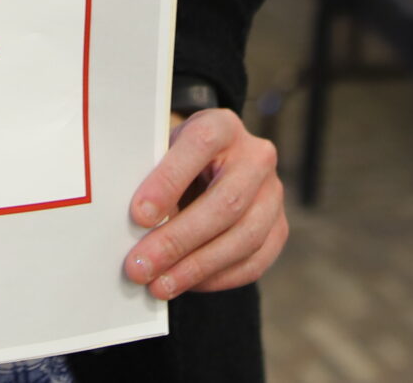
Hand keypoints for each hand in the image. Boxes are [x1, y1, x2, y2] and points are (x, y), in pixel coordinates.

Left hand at [122, 109, 286, 299]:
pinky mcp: (279, 228)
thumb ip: (150, 177)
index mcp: (222, 126)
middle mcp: (256, 157)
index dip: (169, 181)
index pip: (199, 146)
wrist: (215, 163)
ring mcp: (273, 193)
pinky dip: (217, 279)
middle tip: (139, 266)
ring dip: (196, 268)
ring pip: (244, 238)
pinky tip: (185, 284)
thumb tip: (132, 227)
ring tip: (159, 285)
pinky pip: (254, 262)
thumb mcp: (163, 151)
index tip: (137, 215)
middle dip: (178, 240)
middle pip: (225, 203)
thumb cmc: (178, 159)